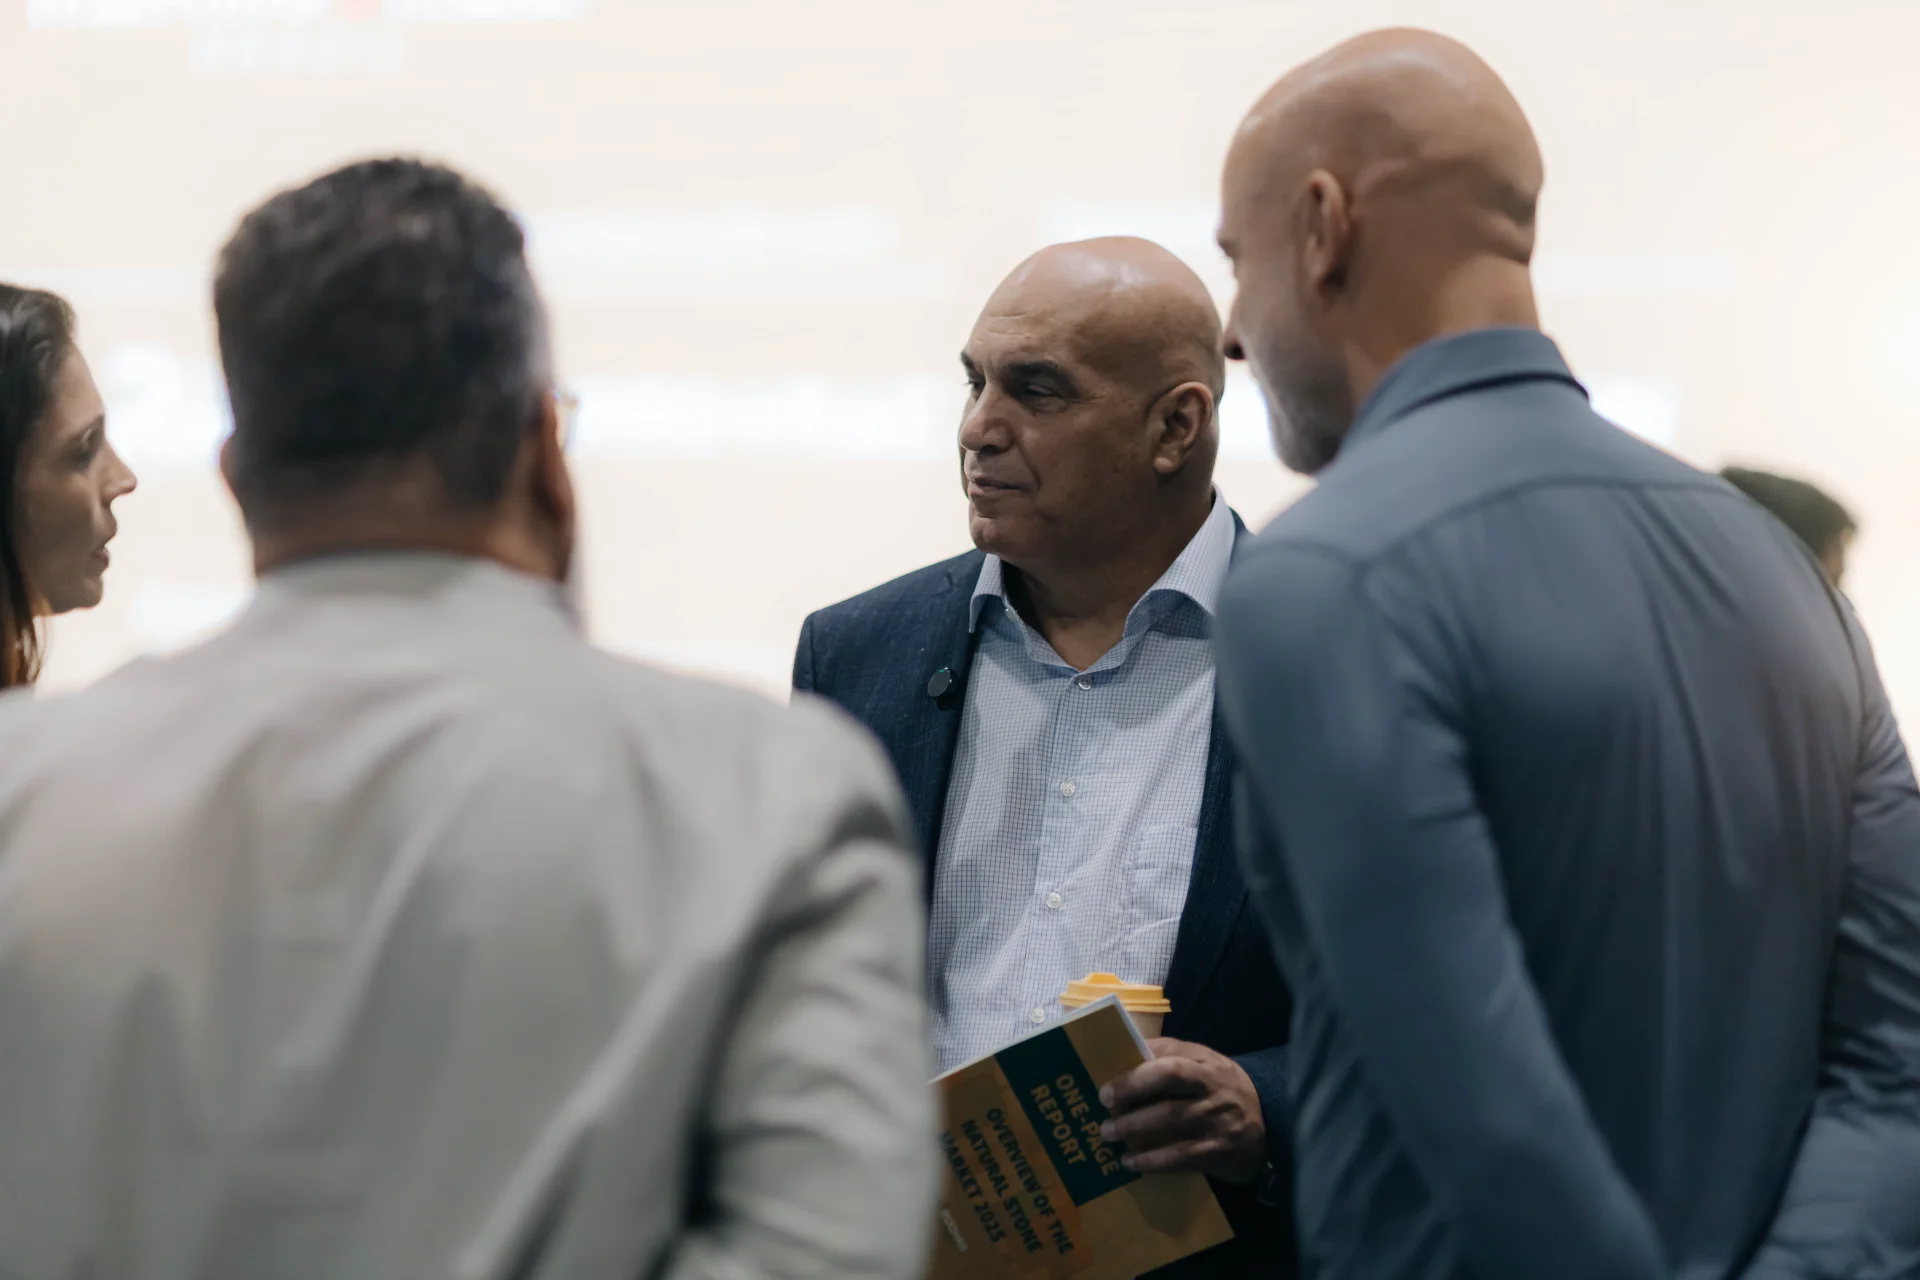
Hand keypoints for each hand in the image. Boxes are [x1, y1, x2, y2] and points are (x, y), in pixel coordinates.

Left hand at [1098, 1038, 1265, 1184]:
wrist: (1266, 1127)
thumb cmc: (1221, 1090)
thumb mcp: (1205, 1065)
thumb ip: (1172, 1056)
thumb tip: (1127, 1053)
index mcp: (1206, 1063)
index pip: (1169, 1058)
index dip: (1136, 1071)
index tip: (1107, 1084)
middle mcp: (1213, 1088)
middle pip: (1169, 1081)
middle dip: (1132, 1090)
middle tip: (1103, 1104)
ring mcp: (1216, 1120)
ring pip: (1170, 1119)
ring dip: (1133, 1128)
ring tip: (1107, 1134)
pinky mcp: (1216, 1152)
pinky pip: (1178, 1157)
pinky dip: (1150, 1161)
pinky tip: (1129, 1162)